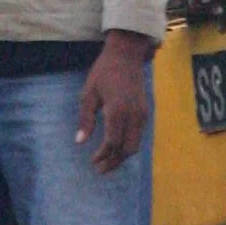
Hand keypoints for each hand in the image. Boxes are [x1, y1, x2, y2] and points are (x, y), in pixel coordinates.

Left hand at [77, 31, 153, 175]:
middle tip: (100, 169)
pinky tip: (117, 147)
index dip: (103, 155)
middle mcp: (133, 115)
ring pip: (135, 145)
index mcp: (117, 110)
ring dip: (122, 156)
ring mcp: (142, 114)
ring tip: (108, 161)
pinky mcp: (145, 112)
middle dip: (114, 161)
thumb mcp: (89, 94)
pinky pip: (139, 135)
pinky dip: (128, 145)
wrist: (126, 55)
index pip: (112, 142)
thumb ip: (86, 119)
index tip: (93, 161)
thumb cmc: (103, 72)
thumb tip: (80, 142)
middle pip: (127, 149)